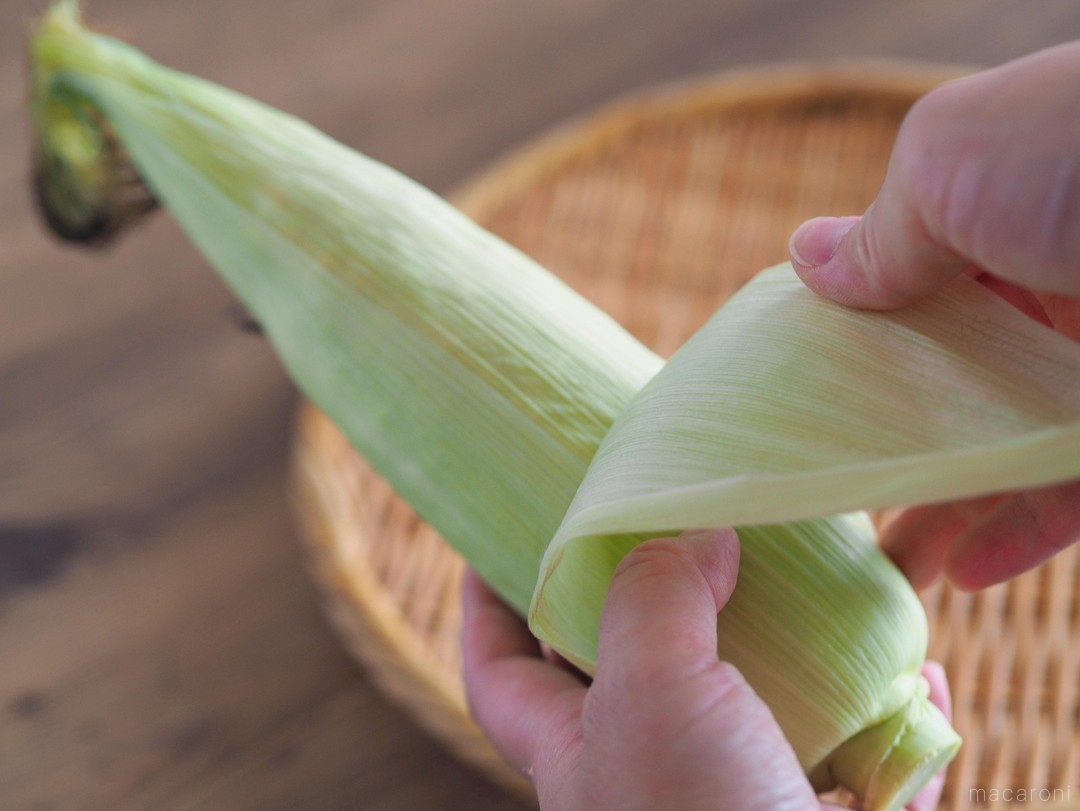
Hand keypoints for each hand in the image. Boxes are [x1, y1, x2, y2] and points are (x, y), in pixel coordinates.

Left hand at [462, 529, 949, 809]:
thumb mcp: (648, 697)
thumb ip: (652, 601)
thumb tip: (696, 536)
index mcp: (579, 750)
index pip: (500, 670)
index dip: (488, 604)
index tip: (496, 539)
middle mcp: (652, 776)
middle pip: (639, 667)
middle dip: (661, 599)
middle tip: (692, 527)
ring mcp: (741, 803)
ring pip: (758, 705)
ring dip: (792, 647)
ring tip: (813, 580)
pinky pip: (861, 757)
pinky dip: (891, 713)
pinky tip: (918, 673)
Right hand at [788, 41, 1079, 590]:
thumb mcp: (948, 166)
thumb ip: (879, 232)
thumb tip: (808, 259)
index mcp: (995, 213)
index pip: (907, 294)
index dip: (854, 352)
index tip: (805, 409)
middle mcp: (1044, 283)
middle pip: (949, 383)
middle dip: (893, 443)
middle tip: (840, 501)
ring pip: (1005, 448)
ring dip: (948, 511)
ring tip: (896, 565)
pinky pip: (1069, 487)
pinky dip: (1022, 533)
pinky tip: (970, 568)